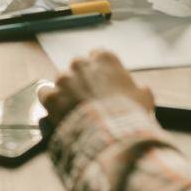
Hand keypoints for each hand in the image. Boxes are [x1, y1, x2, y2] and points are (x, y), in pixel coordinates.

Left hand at [39, 50, 153, 129]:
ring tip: (75, 109)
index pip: (99, 55)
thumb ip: (139, 89)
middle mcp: (81, 64)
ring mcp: (64, 79)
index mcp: (105, 59)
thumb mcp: (145, 98)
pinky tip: (57, 111)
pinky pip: (45, 93)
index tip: (103, 83)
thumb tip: (141, 91)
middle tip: (89, 98)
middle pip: (79, 67)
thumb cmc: (129, 114)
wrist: (111, 134)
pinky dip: (50, 101)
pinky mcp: (51, 96)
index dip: (101, 71)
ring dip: (67, 91)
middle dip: (83, 80)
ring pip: (62, 81)